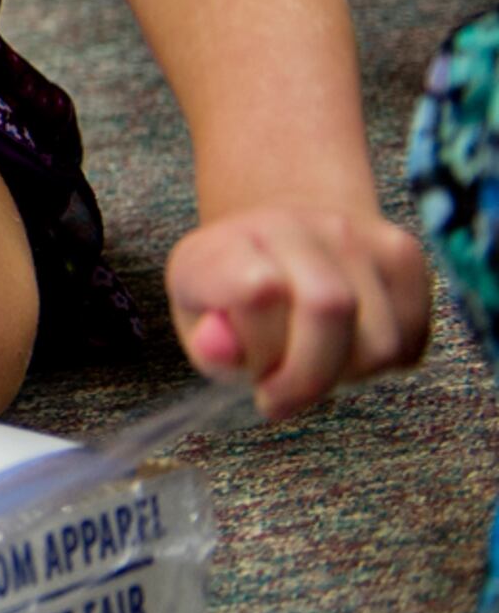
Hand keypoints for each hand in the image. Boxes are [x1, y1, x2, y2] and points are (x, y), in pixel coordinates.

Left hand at [166, 207, 428, 419]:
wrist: (283, 241)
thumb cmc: (236, 298)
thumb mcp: (202, 325)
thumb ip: (207, 346)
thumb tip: (218, 351)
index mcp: (225, 244)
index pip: (256, 292)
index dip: (263, 352)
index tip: (259, 384)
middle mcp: (290, 225)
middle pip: (330, 308)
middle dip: (310, 375)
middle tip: (287, 388)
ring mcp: (354, 233)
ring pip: (380, 341)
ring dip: (348, 372)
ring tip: (315, 359)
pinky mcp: (403, 254)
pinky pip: (410, 340)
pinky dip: (382, 363)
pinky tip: (349, 347)